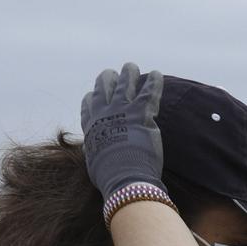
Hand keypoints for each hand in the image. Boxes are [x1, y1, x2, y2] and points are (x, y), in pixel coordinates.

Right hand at [80, 63, 164, 198]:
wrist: (126, 179)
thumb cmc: (111, 177)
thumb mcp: (95, 164)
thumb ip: (95, 152)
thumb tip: (92, 153)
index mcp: (91, 126)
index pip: (88, 105)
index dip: (92, 98)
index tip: (94, 94)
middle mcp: (104, 113)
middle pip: (103, 88)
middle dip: (107, 79)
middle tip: (112, 73)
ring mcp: (122, 110)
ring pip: (124, 84)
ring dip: (128, 74)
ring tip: (131, 66)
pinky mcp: (141, 113)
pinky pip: (148, 92)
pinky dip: (154, 82)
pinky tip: (158, 74)